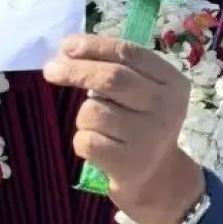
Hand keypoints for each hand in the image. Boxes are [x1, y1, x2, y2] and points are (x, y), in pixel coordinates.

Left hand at [43, 34, 204, 223]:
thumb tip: (66, 52)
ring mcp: (148, 137)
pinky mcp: (128, 164)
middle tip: (50, 69)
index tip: (66, 45)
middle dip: (76, 70)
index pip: (129, 54)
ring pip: (93, 111)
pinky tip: (101, 148)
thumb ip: (116, 68)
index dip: (94, 46)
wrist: (158, 178)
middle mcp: (165, 107)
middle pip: (112, 78)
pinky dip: (83, 141)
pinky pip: (86, 140)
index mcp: (171, 82)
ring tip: (100, 128)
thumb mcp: (145, 92)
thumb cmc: (142, 124)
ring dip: (84, 116)